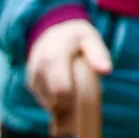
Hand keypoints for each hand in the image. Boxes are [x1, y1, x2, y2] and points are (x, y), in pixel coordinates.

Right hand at [24, 18, 110, 133]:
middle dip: (70, 105)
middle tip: (85, 99)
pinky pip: (45, 100)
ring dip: (64, 103)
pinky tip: (68, 90)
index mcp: (53, 56)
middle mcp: (38, 68)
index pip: (61, 89)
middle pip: (54, 100)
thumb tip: (107, 71)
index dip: (74, 100)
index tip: (87, 99)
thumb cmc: (76, 37)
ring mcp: (33, 78)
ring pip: (49, 103)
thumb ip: (98, 54)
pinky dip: (57, 100)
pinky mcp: (31, 85)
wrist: (52, 32)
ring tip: (77, 89)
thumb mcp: (91, 38)